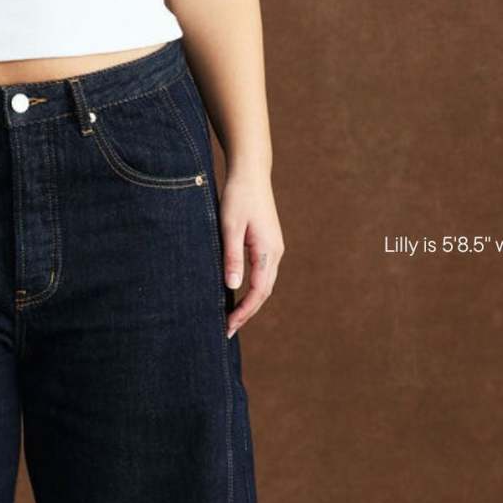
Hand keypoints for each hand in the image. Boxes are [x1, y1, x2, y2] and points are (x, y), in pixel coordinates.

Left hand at [218, 168, 282, 336]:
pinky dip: (252, 288)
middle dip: (247, 312)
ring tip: (231, 317)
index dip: (244, 312)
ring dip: (250, 302)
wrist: (251, 172)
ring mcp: (273, 247)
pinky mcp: (268, 242)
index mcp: (268, 250)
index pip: (258, 291)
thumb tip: (232, 287)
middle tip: (227, 329)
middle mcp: (275, 252)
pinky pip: (262, 273)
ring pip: (264, 283)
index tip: (228, 326)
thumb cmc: (237, 196)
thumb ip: (232, 257)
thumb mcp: (229, 227)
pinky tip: (238, 293)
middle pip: (264, 292)